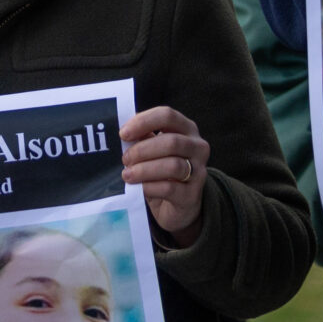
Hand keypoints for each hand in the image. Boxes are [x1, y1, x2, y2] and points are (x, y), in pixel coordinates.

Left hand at [122, 106, 208, 243]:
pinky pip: (170, 188)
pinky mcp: (192, 195)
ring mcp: (199, 171)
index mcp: (186, 129)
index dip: (144, 122)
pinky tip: (139, 188)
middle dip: (143, 150)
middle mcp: (198, 147)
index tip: (123, 134)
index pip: (167, 115)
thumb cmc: (161, 171)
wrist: (177, 205)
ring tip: (127, 175)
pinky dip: (150, 187)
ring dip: (145, 170)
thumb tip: (123, 134)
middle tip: (125, 159)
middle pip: (171, 142)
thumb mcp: (152, 150)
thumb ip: (142, 138)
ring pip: (173, 165)